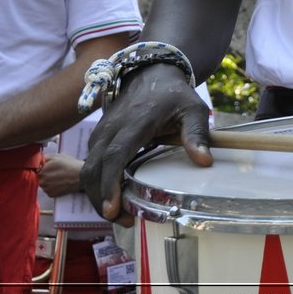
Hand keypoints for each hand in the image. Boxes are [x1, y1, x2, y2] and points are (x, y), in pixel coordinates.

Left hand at [39, 152, 85, 197]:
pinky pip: (48, 190)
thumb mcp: (56, 156)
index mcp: (41, 171)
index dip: (40, 168)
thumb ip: (43, 158)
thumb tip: (36, 160)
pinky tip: (60, 183)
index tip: (46, 167)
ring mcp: (46, 189)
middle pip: (38, 178)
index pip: (34, 170)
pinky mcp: (51, 195)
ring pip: (43, 184)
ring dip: (48, 181)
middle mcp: (41, 181)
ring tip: (58, 177)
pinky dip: (52, 187)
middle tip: (54, 171)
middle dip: (44, 174)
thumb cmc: (69, 164)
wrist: (81, 176)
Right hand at [81, 64, 212, 225]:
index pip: (115, 155)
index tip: (113, 208)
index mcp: (135, 122)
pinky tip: (115, 197)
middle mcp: (111, 128)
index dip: (111, 183)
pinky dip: (97, 184)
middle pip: (94, 168)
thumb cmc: (175, 95)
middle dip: (102, 199)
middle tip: (123, 220)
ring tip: (121, 214)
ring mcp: (101, 132)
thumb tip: (204, 162)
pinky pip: (91, 164)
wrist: (151, 73)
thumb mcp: (193, 110)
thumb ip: (197, 134)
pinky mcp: (98, 138)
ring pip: (88, 169)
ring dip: (98, 195)